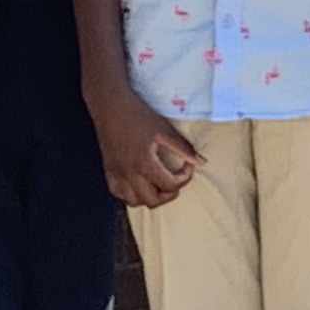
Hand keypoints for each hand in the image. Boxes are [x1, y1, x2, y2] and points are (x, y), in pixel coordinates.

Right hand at [90, 88, 200, 208]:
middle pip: (152, 201)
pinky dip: (132, 194)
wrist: (110, 107)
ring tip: (159, 182)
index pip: (169, 185)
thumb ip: (183, 148)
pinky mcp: (108, 171)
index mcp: (144, 163)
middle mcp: (128, 173)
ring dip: (150, 197)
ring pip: (134, 202)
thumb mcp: (164, 129)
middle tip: (176, 178)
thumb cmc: (138, 115)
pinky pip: (119, 194)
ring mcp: (116, 174)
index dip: (185, 177)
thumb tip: (201, 162)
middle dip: (169, 193)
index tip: (187, 165)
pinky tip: (141, 182)